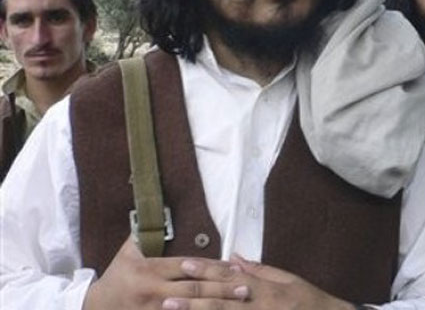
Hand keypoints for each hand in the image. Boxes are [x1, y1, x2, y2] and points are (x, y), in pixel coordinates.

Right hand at [82, 236, 247, 309]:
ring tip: (239, 303)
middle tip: (246, 288)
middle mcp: (153, 291)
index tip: (233, 267)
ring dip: (216, 306)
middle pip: (194, 290)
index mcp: (149, 270)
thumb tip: (160, 208)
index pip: (187, 267)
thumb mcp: (128, 251)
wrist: (95, 306)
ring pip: (190, 309)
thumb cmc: (117, 274)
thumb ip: (146, 234)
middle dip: (222, 289)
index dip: (211, 267)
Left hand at [160, 254, 355, 309]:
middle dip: (192, 297)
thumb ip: (260, 270)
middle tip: (166, 296)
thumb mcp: (288, 280)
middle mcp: (258, 306)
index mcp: (265, 289)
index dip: (206, 270)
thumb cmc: (309, 301)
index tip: (184, 264)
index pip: (230, 277)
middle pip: (220, 301)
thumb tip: (235, 257)